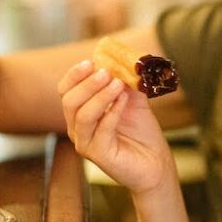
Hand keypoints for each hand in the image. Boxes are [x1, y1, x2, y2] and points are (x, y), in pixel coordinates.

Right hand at [58, 61, 175, 194]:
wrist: (156, 162)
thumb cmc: (141, 133)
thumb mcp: (133, 100)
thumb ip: (127, 81)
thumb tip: (125, 59)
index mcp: (80, 113)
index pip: (66, 91)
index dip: (75, 75)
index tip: (90, 61)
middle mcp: (77, 128)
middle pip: (69, 101)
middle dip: (87, 83)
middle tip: (106, 72)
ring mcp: (86, 142)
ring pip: (82, 115)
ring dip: (100, 96)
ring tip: (118, 83)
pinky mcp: (99, 154)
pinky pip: (101, 130)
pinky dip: (113, 112)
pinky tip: (125, 100)